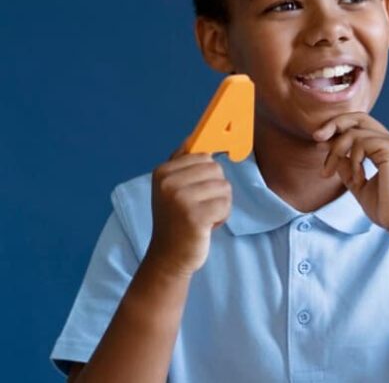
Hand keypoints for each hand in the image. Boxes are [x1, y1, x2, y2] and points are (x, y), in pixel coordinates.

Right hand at [145, 142, 232, 277]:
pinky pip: (225, 204)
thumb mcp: (173, 187)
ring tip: (201, 216)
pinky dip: (221, 216)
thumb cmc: (177, 219)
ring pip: (224, 186)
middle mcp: (168, 182)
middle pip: (216, 168)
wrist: (168, 257)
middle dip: (215, 189)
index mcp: (162, 171)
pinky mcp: (194, 215)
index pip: (204, 154)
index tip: (199, 187)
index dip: (207, 173)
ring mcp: (179, 198)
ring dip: (219, 204)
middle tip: (197, 207)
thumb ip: (186, 161)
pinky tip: (205, 226)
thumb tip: (199, 133)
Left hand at [314, 113, 388, 231]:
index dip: (336, 130)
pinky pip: (361, 144)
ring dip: (336, 152)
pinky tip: (357, 178)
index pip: (358, 125)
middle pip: (357, 117)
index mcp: (382, 147)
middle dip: (333, 124)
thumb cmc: (385, 207)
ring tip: (330, 173)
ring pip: (353, 132)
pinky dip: (352, 160)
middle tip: (316, 139)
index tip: (318, 144)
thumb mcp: (358, 184)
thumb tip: (333, 154)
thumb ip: (347, 168)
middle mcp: (388, 141)